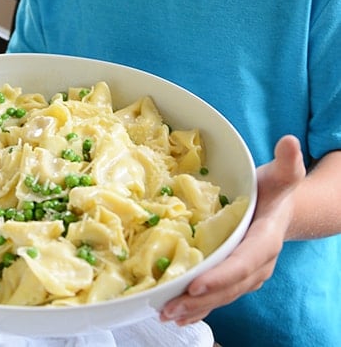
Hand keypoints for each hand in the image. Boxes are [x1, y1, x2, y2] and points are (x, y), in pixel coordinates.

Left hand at [160, 135, 305, 324]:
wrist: (282, 209)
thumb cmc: (276, 190)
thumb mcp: (283, 175)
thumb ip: (287, 162)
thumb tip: (289, 141)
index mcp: (266, 240)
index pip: (243, 262)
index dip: (221, 275)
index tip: (196, 283)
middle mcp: (257, 264)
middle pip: (228, 287)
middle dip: (200, 299)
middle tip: (170, 306)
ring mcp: (246, 275)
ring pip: (221, 296)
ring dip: (194, 307)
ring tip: (166, 313)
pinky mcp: (234, 278)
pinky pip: (217, 296)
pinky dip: (197, 307)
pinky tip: (175, 313)